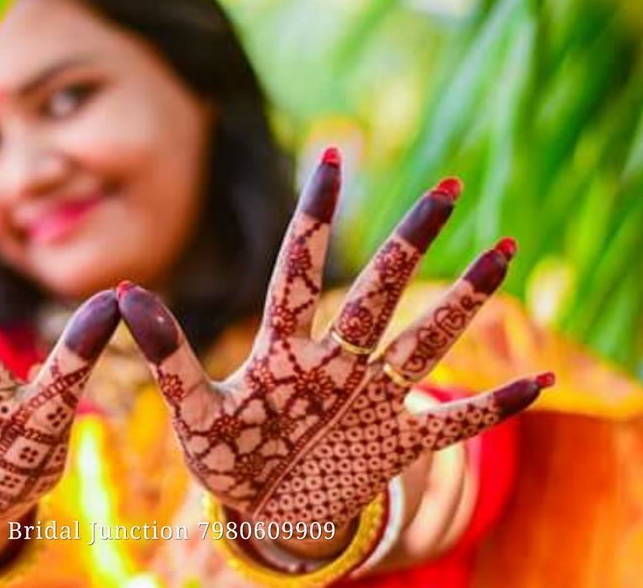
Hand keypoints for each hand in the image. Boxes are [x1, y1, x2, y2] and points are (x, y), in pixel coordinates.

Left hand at [117, 147, 552, 527]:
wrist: (264, 509)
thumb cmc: (227, 457)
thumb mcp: (195, 412)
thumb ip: (170, 358)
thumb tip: (124, 291)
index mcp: (284, 351)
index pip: (297, 270)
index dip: (313, 217)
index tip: (330, 156)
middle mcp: (336, 362)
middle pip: (378, 292)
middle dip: (410, 242)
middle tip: (448, 188)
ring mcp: (371, 401)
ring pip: (424, 343)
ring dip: (464, 302)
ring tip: (503, 252)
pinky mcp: (398, 444)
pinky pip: (455, 426)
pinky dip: (494, 408)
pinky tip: (542, 384)